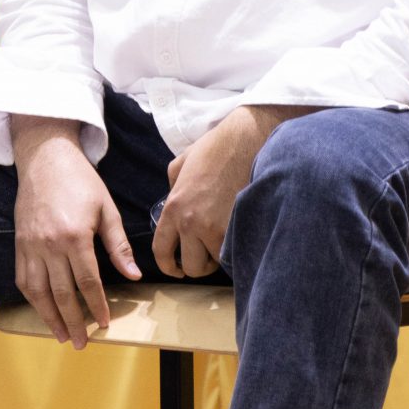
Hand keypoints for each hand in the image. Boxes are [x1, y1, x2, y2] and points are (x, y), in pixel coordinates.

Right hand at [11, 117, 140, 348]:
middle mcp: (49, 245)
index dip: (97, 306)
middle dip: (73, 321)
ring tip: (61, 335)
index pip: (87, 282)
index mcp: (74, 237)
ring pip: (38, 292)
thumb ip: (118, 245)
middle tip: (82, 343)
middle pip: (61, 293)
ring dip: (49, 317)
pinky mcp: (19, 243)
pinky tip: (42, 310)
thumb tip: (134, 276)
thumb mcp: (107, 209)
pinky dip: (32, 299)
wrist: (45, 157)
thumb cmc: (81, 180)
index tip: (104, 324)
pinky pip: (22, 279)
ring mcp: (30, 246)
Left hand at [154, 106, 310, 277]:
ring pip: (214, 265)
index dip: (167, 266)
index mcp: (174, 207)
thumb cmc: (216, 148)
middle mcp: (191, 223)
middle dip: (197, 265)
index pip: (161, 251)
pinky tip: (237, 238)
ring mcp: (215, 228)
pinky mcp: (237, 229)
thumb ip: (172, 188)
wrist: (247, 140)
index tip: (175, 269)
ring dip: (217, 259)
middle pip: (189, 267)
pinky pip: (232, 255)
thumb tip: (174, 202)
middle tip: (205, 253)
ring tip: (223, 243)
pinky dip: (234, 252)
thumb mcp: (181, 164)